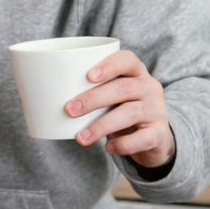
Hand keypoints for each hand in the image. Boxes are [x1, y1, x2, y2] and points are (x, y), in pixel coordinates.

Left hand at [66, 49, 175, 170]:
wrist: (154, 138)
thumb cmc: (123, 110)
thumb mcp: (113, 96)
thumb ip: (94, 91)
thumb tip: (49, 97)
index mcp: (137, 73)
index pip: (127, 60)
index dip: (109, 65)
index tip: (88, 76)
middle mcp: (150, 88)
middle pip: (124, 88)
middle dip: (94, 99)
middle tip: (70, 110)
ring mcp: (157, 111)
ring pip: (130, 113)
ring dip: (101, 125)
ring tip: (81, 137)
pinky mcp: (159, 134)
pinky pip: (142, 138)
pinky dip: (123, 144)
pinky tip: (108, 148)